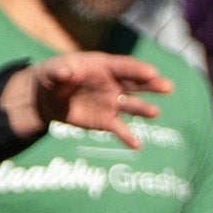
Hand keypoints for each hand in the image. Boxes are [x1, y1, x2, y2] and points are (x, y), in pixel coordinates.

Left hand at [2, 49, 169, 142]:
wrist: (44, 99)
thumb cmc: (51, 78)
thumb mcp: (51, 71)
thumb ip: (59, 71)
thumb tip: (66, 72)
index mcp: (103, 67)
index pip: (124, 67)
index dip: (137, 69)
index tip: (151, 72)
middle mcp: (113, 84)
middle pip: (136, 84)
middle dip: (152, 85)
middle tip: (167, 87)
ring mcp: (112, 103)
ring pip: (131, 106)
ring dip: (143, 109)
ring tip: (154, 113)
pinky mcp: (106, 121)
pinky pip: (120, 129)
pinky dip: (128, 137)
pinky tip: (136, 145)